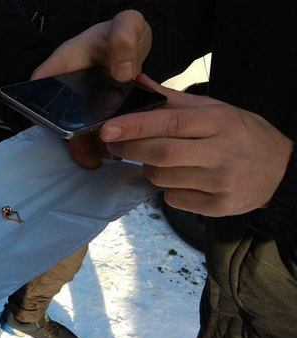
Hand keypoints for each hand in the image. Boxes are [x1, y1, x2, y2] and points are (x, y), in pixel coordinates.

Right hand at [31, 10, 152, 168]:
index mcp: (66, 62)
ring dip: (85, 146)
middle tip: (83, 156)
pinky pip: (93, 131)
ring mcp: (82, 103)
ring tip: (96, 161)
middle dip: (69, 138)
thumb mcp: (126, 25)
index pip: (41, 85)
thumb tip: (123, 72)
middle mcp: (68, 86)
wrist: (136, 43)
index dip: (40, 106)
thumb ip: (123, 40)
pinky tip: (111, 155)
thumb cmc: (125, 30)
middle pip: (58, 115)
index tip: (52, 126)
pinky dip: (100, 144)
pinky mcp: (98, 113)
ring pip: (76, 128)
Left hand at [99, 75, 294, 216]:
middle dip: (131, 150)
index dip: (134, 126)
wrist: (280, 169)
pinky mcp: (220, 206)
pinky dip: (167, 190)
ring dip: (150, 170)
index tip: (107, 129)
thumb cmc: (239, 134)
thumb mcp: (214, 110)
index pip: (169, 122)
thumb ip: (173, 99)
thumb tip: (137, 82)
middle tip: (116, 146)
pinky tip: (181, 180)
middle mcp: (222, 151)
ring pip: (163, 179)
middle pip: (161, 154)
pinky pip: (174, 199)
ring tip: (159, 162)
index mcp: (219, 121)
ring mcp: (221, 182)